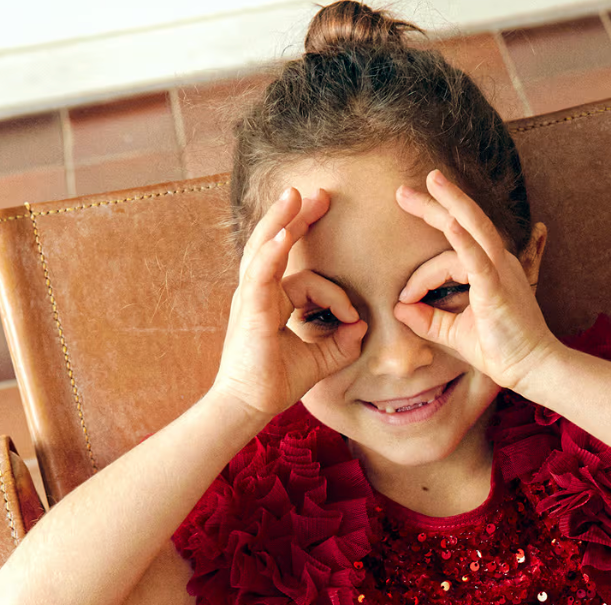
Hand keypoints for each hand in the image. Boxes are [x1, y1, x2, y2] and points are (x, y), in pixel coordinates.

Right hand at [213, 187, 366, 420]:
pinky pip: (259, 274)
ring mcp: (250, 297)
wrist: (249, 404)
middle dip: (298, 218)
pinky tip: (281, 237)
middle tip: (319, 195)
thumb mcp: (319, 360)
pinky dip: (270, 254)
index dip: (335, 295)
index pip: (307, 279)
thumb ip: (342, 342)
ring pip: (264, 249)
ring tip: (294, 196)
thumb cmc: (275, 381)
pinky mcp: (248, 309)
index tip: (352, 317)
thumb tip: (362, 325)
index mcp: (273, 300)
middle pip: (277, 244)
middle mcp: (259, 292)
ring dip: (280, 220)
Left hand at [393, 171, 556, 392]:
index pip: (447, 257)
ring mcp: (500, 272)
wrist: (532, 369)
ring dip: (451, 204)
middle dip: (434, 204)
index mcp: (490, 268)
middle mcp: (498, 262)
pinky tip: (450, 225)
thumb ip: (428, 320)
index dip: (420, 276)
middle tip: (402, 192)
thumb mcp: (455, 332)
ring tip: (430, 182)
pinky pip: (479, 260)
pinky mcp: (498, 289)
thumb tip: (398, 309)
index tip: (404, 298)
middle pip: (465, 222)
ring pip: (475, 228)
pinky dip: (464, 241)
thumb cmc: (501, 350)